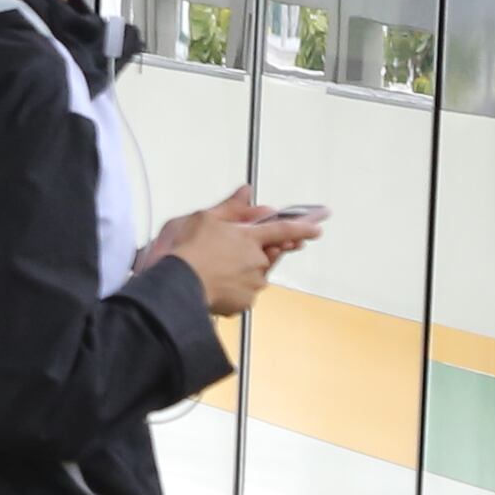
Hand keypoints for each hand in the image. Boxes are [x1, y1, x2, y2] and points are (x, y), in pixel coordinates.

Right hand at [148, 188, 321, 315]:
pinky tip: (215, 284)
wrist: (178, 285)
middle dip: (256, 253)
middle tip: (231, 253)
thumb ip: (230, 207)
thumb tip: (246, 192)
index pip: (283, 229)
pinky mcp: (244, 302)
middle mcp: (257, 260)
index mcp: (249, 237)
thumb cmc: (188, 251)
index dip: (303, 227)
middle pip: (267, 255)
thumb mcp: (204, 218)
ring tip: (215, 269)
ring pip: (255, 275)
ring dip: (243, 271)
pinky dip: (234, 289)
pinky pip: (244, 293)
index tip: (316, 229)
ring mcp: (252, 283)